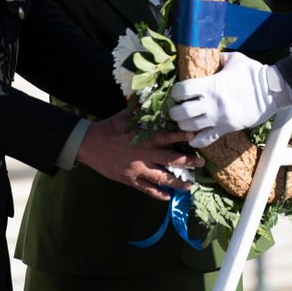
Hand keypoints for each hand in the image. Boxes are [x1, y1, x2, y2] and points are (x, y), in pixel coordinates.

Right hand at [76, 110, 204, 200]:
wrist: (89, 145)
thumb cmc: (109, 128)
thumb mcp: (125, 115)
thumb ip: (141, 108)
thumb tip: (152, 93)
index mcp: (144, 138)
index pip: (167, 137)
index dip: (181, 136)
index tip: (195, 135)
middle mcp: (144, 155)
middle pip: (171, 160)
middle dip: (188, 162)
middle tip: (201, 162)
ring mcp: (137, 170)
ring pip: (162, 179)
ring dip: (178, 183)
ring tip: (191, 186)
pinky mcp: (130, 180)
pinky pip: (147, 190)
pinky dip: (158, 194)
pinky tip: (168, 197)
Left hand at [169, 52, 291, 147]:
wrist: (273, 91)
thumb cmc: (254, 73)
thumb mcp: (235, 59)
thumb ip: (219, 58)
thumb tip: (211, 56)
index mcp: (211, 84)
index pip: (182, 90)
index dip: (176, 91)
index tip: (178, 92)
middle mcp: (212, 103)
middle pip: (181, 112)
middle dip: (175, 110)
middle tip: (178, 107)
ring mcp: (219, 118)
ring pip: (190, 127)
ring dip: (183, 124)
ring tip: (186, 120)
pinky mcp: (227, 128)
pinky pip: (206, 139)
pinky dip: (196, 140)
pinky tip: (193, 136)